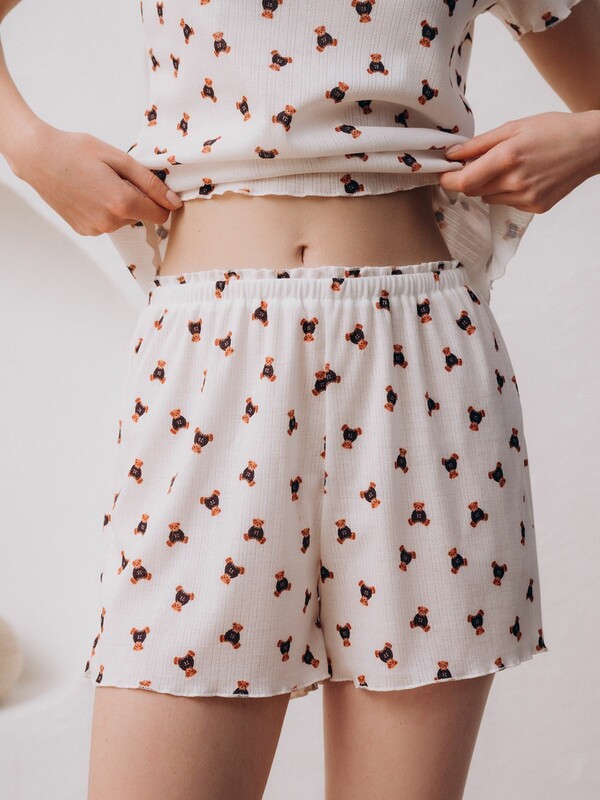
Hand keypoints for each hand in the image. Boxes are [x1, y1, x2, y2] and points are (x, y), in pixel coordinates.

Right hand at [8, 121, 182, 235]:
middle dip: (137, 198)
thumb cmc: (76, 151)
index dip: (161, 200)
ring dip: (120, 204)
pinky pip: (108, 223)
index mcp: (121, 204)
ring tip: (98, 183)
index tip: (151, 185)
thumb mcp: (119, 159)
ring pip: (125, 220)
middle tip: (114, 176)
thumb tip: (174, 202)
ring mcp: (96, 229)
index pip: (161, 215)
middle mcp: (109, 223)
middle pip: (142, 216)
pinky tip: (89, 193)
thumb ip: (150, 182)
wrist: (37, 158)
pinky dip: (105, 210)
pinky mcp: (85, 231)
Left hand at [439, 110, 599, 213]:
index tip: (444, 173)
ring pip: (489, 198)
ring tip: (510, 166)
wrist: (592, 145)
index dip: (449, 179)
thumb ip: (480, 144)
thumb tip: (452, 154)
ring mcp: (527, 198)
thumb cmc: (554, 130)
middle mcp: (516, 182)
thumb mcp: (514, 127)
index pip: (464, 181)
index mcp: (508, 157)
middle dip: (469, 178)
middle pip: (474, 191)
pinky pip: (507, 203)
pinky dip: (507, 192)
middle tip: (480, 163)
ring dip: (489, 185)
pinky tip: (525, 177)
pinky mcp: (535, 207)